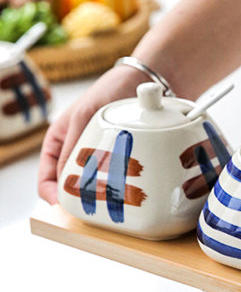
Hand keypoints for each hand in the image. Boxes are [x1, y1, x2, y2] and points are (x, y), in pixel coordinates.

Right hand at [37, 66, 143, 203]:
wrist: (142, 82)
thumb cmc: (109, 90)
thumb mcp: (84, 116)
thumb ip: (73, 145)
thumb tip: (64, 179)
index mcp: (59, 142)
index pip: (47, 176)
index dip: (51, 194)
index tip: (61, 206)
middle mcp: (77, 151)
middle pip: (70, 186)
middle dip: (77, 199)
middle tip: (88, 208)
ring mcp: (99, 155)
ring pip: (92, 185)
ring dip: (99, 195)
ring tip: (106, 203)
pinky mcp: (120, 158)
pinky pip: (114, 179)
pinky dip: (116, 187)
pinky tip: (124, 193)